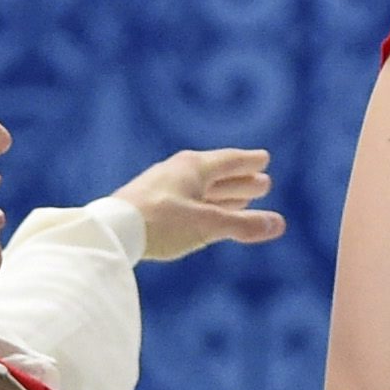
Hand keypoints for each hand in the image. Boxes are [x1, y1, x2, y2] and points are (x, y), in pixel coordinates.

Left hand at [110, 147, 283, 260]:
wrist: (110, 230)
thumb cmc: (161, 223)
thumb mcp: (207, 225)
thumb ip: (243, 226)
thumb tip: (279, 224)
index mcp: (193, 167)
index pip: (230, 160)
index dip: (250, 163)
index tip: (264, 159)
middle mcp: (178, 171)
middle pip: (217, 174)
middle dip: (241, 180)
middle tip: (263, 183)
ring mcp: (162, 187)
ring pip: (201, 188)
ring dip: (223, 194)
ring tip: (240, 199)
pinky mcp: (149, 204)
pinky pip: (186, 199)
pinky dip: (204, 204)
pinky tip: (202, 214)